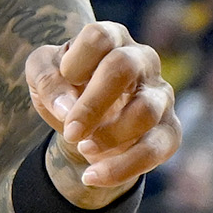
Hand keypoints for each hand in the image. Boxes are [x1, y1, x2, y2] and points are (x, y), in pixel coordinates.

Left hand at [28, 19, 179, 198]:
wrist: (85, 125)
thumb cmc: (66, 88)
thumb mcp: (42, 75)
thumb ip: (46, 79)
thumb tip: (68, 108)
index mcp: (113, 37)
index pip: (99, 37)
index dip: (76, 62)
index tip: (64, 79)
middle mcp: (143, 60)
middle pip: (124, 67)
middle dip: (93, 104)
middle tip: (71, 131)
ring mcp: (161, 95)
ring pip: (145, 111)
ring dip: (109, 136)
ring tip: (83, 148)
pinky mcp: (170, 131)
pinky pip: (155, 150)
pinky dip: (122, 168)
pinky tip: (93, 175)